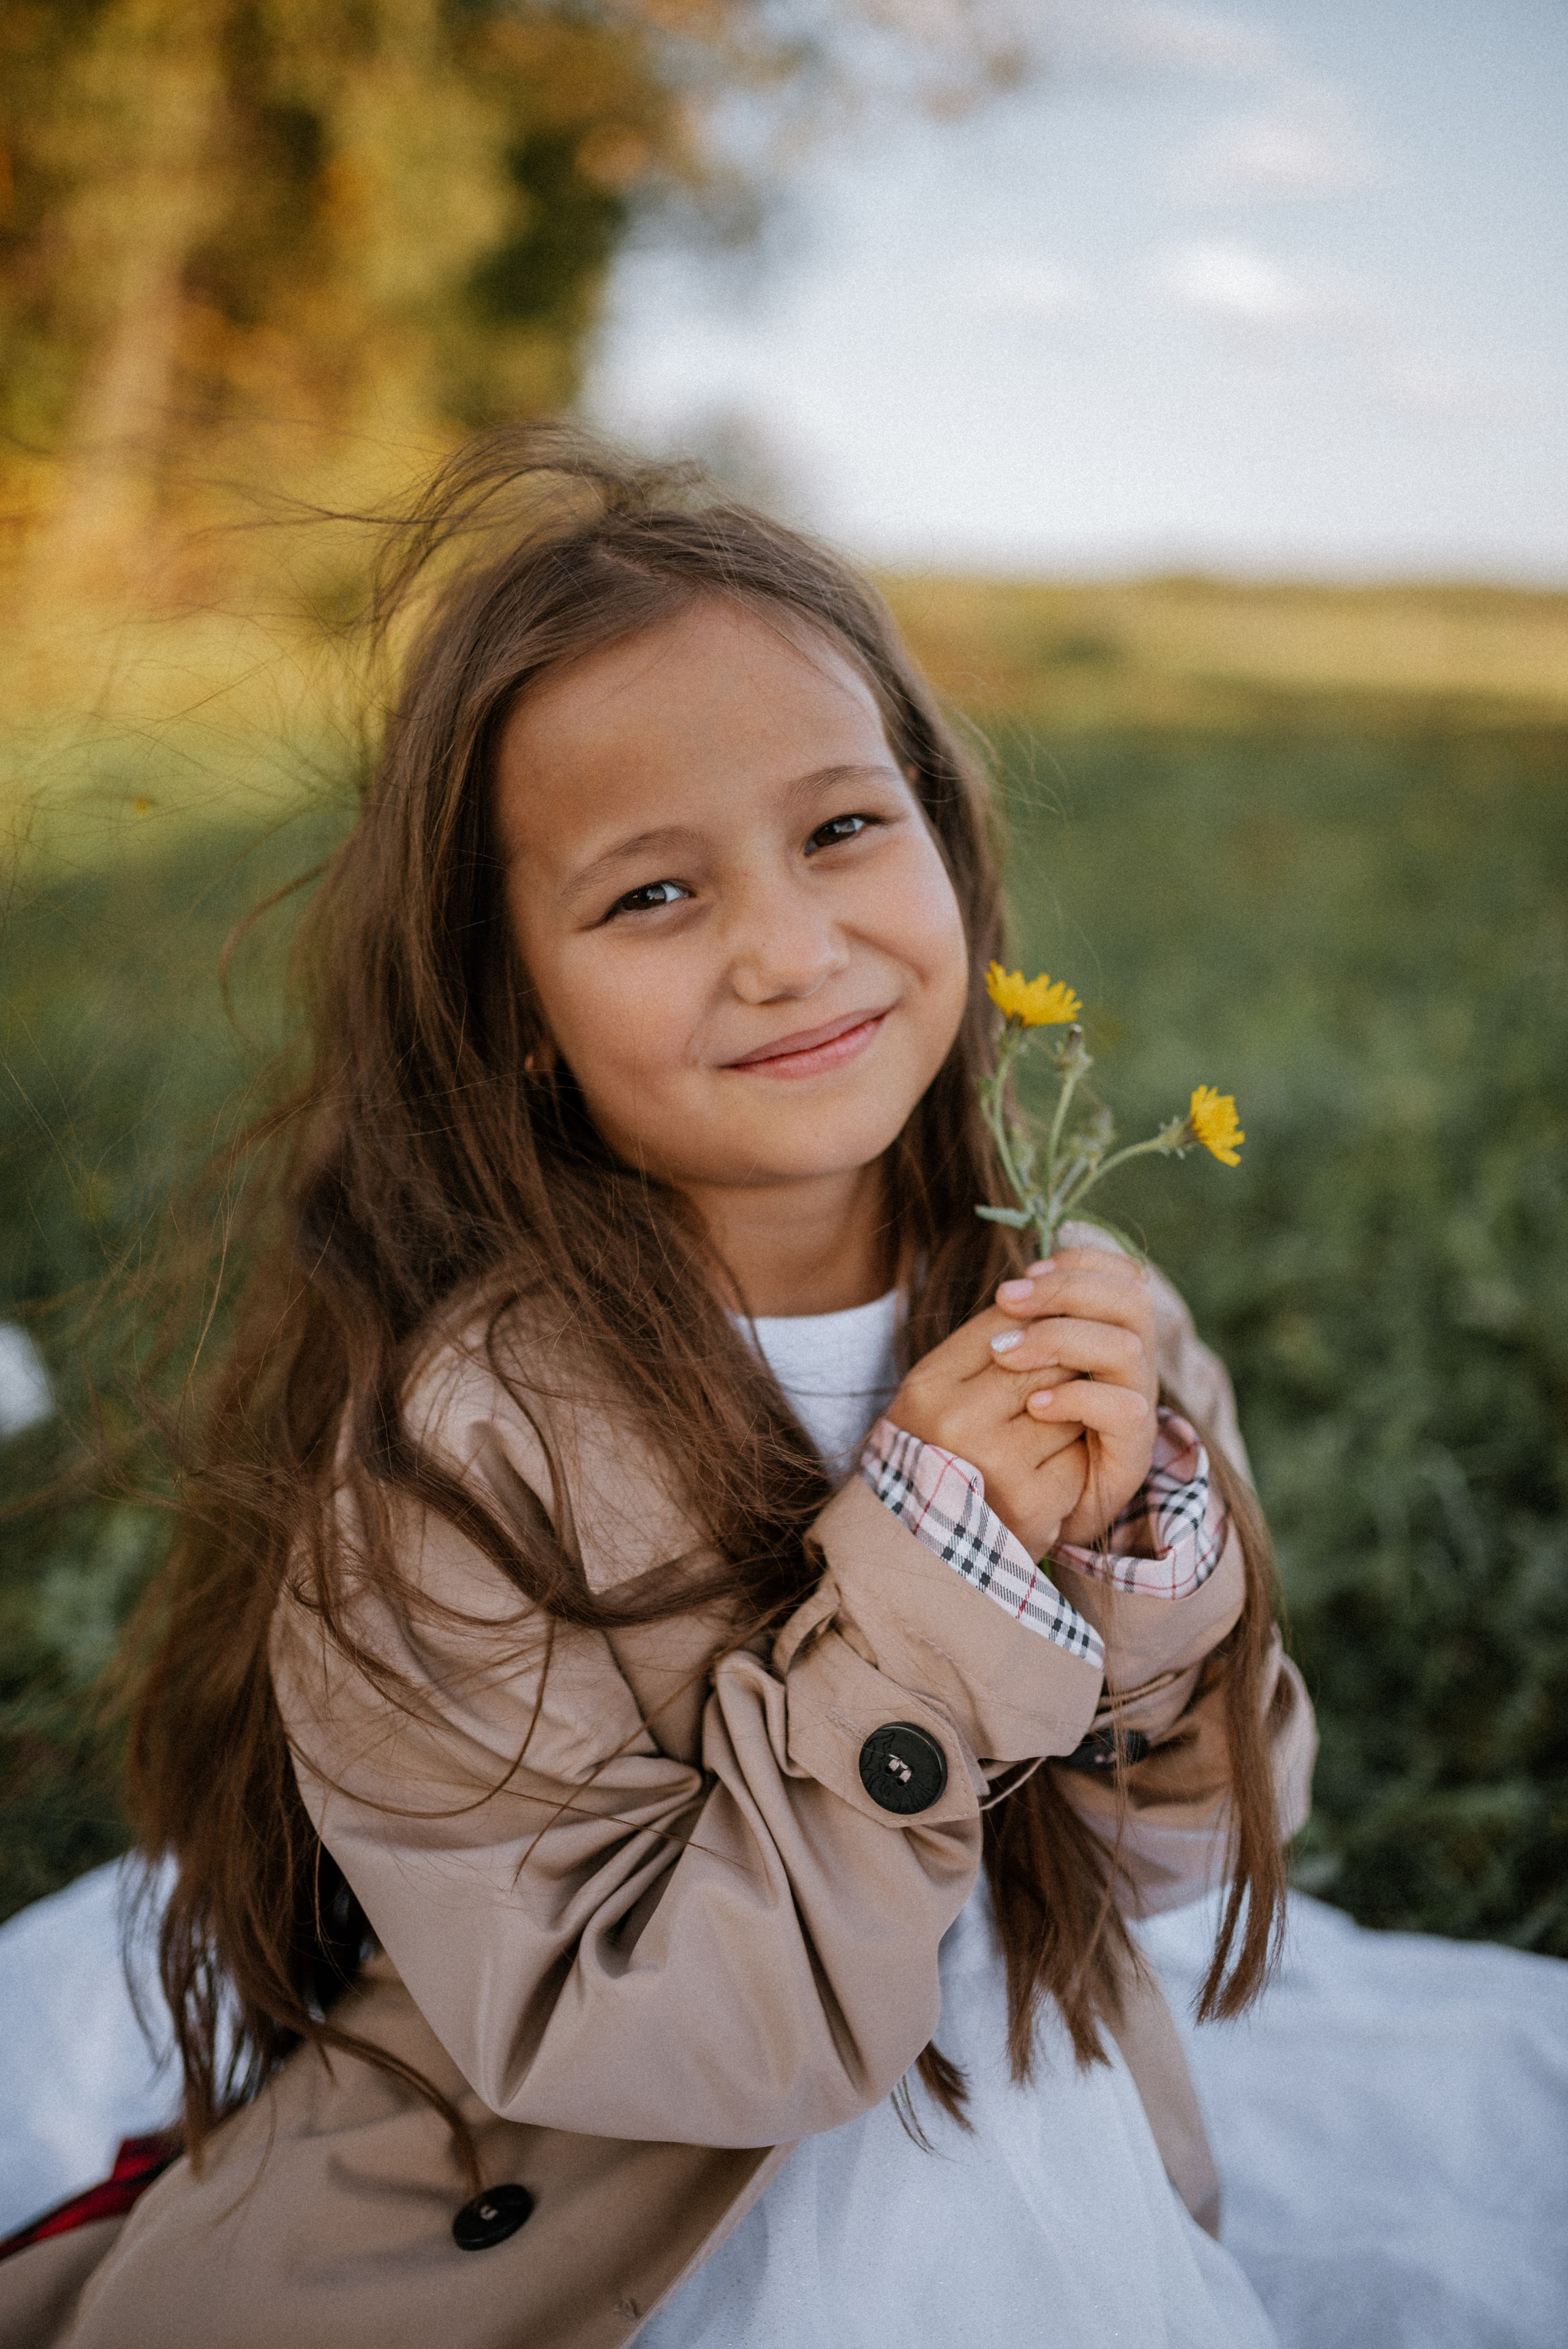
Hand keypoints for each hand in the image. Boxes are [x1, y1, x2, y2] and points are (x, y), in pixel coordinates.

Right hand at [887, 1305, 1089, 1560]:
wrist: (925, 1556)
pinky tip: (1048, 1477)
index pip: (1005, 1321)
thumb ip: (981, 1349)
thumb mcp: (938, 1398)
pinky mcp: (1033, 1502)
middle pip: (1046, 1357)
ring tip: (1042, 1439)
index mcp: (926, 1386)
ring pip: (1071, 1401)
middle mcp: (955, 1421)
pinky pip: (1079, 1455)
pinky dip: (1075, 1462)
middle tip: (1054, 1390)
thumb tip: (1045, 1296)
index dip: (1038, 1324)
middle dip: (1062, 1368)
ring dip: (1072, 1416)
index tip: (1046, 1338)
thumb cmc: (937, 1461)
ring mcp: (994, 1463)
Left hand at [987, 1247, 1158, 1546]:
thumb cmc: (990, 1435)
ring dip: (1063, 1338)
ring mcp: (1134, 1406)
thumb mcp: (996, 1371)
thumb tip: (1011, 1290)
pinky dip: (1078, 1399)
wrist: (1001, 1518)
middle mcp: (1128, 1364)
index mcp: (1105, 1331)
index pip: (1117, 1273)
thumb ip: (1015, 1327)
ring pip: (1126, 1348)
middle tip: (1008, 1299)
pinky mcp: (1132, 1455)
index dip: (1075, 1265)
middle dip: (1066, 1291)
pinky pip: (1125, 1410)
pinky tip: (1035, 1406)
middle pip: (1131, 1299)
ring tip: (1008, 1352)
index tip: (1019, 1278)